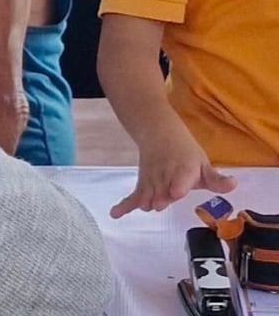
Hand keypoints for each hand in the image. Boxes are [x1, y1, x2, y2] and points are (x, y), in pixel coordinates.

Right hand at [110, 123, 235, 218]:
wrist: (158, 134)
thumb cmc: (185, 153)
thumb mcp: (203, 163)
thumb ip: (216, 179)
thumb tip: (234, 185)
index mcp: (184, 169)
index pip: (180, 179)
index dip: (177, 186)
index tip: (175, 192)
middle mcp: (166, 174)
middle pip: (162, 189)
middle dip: (161, 196)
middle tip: (159, 204)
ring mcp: (152, 179)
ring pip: (148, 192)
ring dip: (146, 199)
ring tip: (145, 206)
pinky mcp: (141, 184)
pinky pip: (132, 196)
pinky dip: (124, 205)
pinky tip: (115, 214)